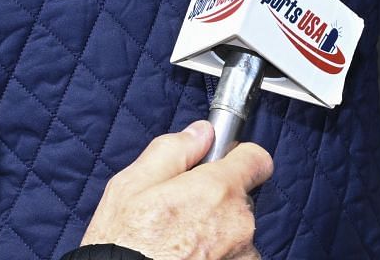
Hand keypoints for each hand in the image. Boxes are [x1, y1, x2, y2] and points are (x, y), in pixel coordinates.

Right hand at [79, 121, 271, 259]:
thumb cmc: (123, 245)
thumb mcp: (130, 187)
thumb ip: (173, 151)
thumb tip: (202, 133)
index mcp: (216, 190)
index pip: (256, 159)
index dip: (237, 158)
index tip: (220, 165)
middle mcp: (238, 222)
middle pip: (241, 197)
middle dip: (218, 200)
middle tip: (182, 213)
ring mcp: (242, 253)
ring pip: (238, 231)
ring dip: (219, 233)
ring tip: (180, 243)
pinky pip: (236, 257)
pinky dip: (218, 256)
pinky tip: (188, 258)